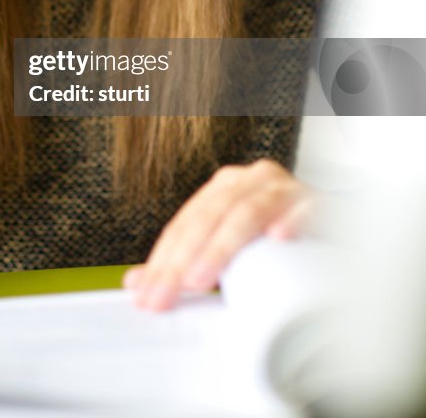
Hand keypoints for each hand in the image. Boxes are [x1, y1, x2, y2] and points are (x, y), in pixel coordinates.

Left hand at [123, 159, 315, 310]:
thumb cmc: (276, 239)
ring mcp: (283, 188)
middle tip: (168, 293)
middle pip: (209, 217)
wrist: (338, 224)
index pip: (185, 223)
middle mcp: (250, 181)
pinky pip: (303, 207)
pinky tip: (279, 238)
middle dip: (183, 259)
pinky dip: (290, 220)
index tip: (147, 295)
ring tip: (202, 277)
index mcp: (225, 188)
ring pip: (246, 211)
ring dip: (223, 246)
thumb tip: (137, 284)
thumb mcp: (230, 248)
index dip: (162, 260)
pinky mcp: (318, 201)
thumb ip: (188, 262)